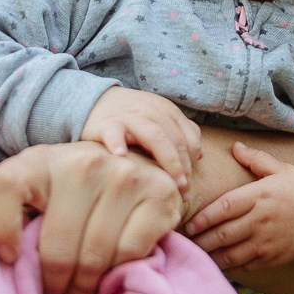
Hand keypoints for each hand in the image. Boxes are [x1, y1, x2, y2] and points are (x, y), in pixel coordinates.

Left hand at [0, 142, 185, 293]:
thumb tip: (3, 261)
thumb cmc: (73, 190)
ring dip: (83, 289)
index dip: (0, 227)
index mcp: (41, 159)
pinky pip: (130, 251)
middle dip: (53, 284)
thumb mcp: (37, 189)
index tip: (9, 259)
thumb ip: (16, 213)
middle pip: (57, 244)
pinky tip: (108, 278)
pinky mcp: (158, 194)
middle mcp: (83, 162)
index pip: (6, 184)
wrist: (135, 162)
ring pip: (94, 254)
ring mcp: (124, 175)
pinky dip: (117, 271)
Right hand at [80, 88, 202, 195]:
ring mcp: (130, 116)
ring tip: (166, 183)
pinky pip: (114, 133)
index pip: (189, 139)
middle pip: (175, 140)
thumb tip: (199, 156)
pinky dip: (118, 143)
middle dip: (182, 167)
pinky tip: (121, 156)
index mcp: (168, 112)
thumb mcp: (158, 120)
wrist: (94, 101)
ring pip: (154, 136)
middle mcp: (153, 112)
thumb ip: (180, 134)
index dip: (191, 163)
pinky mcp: (107, 123)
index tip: (188, 186)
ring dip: (166, 160)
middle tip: (184, 193)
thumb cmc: (130, 118)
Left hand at [183, 141, 293, 272]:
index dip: (203, 218)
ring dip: (210, 256)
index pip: (223, 208)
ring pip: (230, 254)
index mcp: (260, 196)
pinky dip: (228, 266)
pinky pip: (244, 265)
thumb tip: (234, 147)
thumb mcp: (283, 170)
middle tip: (182, 243)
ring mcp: (267, 242)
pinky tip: (216, 264)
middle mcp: (261, 221)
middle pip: (222, 234)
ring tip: (194, 255)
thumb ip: (256, 160)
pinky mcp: (273, 258)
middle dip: (200, 241)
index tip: (188, 224)